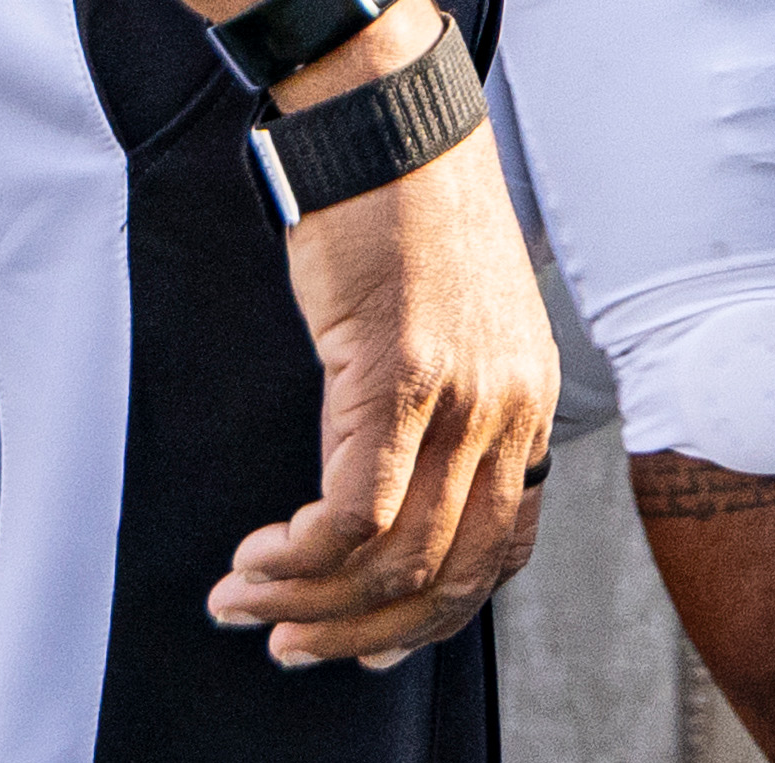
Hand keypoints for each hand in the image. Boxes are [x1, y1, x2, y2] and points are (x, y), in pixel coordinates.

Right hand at [208, 12, 552, 667]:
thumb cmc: (408, 222)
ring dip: (307, 599)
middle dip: (362, 631)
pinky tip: (255, 556)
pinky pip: (353, 509)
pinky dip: (299, 554)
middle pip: (451, 575)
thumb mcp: (454, 330)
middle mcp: (513, 411)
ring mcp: (462, 397)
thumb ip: (439, 412)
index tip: (367, 640)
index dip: (431, 615)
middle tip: (288, 645)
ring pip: (394, 555)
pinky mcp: (399, 375)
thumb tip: (384, 494)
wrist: (393, 129)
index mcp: (532, 406)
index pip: (502, 553)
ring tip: (242, 600)